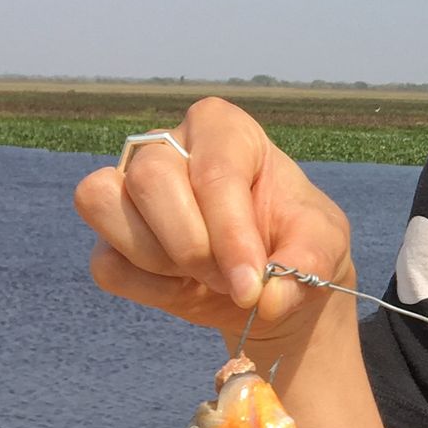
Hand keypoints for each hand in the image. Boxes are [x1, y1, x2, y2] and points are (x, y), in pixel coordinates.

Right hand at [73, 100, 353, 344]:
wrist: (270, 282)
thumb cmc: (295, 244)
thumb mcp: (323, 247)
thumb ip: (306, 265)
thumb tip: (270, 298)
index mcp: (224, 129)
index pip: (214, 171)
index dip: (230, 234)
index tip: (252, 285)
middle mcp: (167, 145)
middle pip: (150, 179)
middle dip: (192, 246)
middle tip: (231, 280)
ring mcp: (128, 185)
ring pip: (104, 205)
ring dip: (159, 260)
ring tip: (206, 275)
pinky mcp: (109, 233)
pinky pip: (105, 262)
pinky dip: (146, 288)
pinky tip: (181, 285)